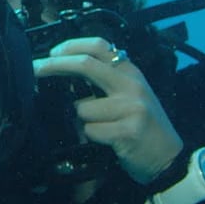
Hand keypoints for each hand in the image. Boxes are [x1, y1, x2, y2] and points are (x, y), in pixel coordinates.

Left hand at [32, 37, 183, 184]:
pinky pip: (90, 131)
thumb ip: (107, 81)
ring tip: (103, 129)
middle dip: (54, 65)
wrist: (169, 158)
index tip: (53, 52)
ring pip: (82, 108)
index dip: (72, 45)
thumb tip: (68, 70)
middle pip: (86, 64)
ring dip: (83, 122)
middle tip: (35, 68)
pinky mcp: (128, 130)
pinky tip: (109, 141)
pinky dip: (92, 138)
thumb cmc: (144, 127)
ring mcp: (131, 107)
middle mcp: (132, 85)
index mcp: (131, 73)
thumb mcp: (131, 96)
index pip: (100, 46)